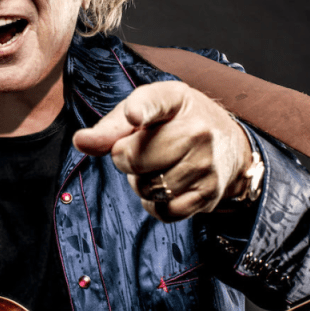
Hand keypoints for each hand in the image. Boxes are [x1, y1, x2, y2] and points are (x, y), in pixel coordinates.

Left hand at [72, 81, 252, 221]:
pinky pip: (164, 211)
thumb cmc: (175, 122)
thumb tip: (81, 142)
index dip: (140, 110)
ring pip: (147, 188)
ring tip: (158, 166)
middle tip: (142, 151)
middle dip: (126, 160)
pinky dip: (156, 205)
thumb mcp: (146, 112)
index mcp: (175, 99)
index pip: (155, 102)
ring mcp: (205, 163)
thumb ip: (110, 127)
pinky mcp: (209, 193)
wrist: (228, 143)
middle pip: (134, 159)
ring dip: (142, 184)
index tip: (133, 115)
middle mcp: (197, 129)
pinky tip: (166, 186)